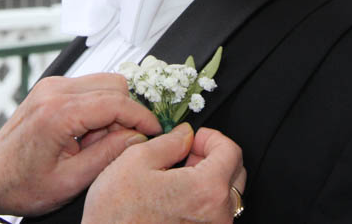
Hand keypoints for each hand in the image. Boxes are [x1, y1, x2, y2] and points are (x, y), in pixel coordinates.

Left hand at [0, 73, 161, 214]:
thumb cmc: (21, 183)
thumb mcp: (71, 181)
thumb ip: (108, 156)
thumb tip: (136, 137)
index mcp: (57, 113)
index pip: (115, 102)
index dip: (142, 116)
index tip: (155, 131)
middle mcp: (53, 91)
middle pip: (113, 84)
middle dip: (127, 112)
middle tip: (123, 143)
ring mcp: (51, 86)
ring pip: (103, 82)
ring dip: (113, 109)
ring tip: (100, 142)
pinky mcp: (50, 89)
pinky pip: (89, 88)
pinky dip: (99, 107)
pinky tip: (89, 135)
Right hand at [82, 124, 245, 223]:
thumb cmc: (117, 213)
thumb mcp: (136, 160)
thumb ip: (169, 141)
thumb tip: (184, 134)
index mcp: (205, 190)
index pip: (231, 151)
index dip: (210, 137)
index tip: (193, 138)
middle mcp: (217, 215)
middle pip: (234, 173)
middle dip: (211, 156)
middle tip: (184, 153)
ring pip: (225, 195)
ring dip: (207, 178)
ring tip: (176, 176)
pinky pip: (214, 213)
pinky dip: (201, 199)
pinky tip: (175, 196)